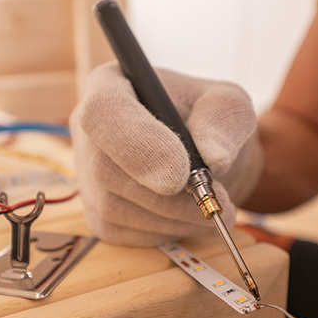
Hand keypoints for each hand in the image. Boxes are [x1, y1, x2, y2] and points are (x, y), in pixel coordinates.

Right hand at [70, 62, 261, 245]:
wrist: (206, 157)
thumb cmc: (210, 122)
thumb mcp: (229, 104)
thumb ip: (225, 119)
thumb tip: (214, 156)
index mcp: (111, 86)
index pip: (103, 111)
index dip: (137, 143)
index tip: (180, 174)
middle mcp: (88, 131)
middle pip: (106, 169)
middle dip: (166, 196)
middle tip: (215, 200)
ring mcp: (88, 175)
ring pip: (115, 208)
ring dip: (172, 217)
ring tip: (210, 206)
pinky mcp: (97, 212)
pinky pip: (122, 232)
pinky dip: (164, 231)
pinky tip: (185, 216)